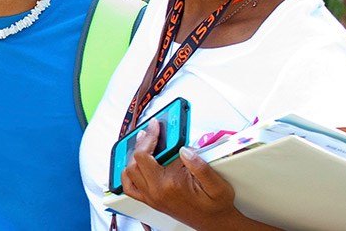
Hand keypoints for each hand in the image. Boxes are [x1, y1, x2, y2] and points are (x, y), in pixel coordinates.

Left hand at [119, 121, 269, 229]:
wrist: (214, 223)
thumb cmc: (215, 205)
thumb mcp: (218, 185)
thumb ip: (201, 166)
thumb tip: (184, 150)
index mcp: (170, 184)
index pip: (148, 154)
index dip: (151, 135)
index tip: (155, 125)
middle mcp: (156, 191)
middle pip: (135, 161)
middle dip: (142, 142)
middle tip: (150, 130)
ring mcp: (151, 197)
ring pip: (129, 172)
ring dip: (133, 156)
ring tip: (144, 142)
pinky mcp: (151, 200)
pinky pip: (130, 187)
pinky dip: (128, 174)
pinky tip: (135, 164)